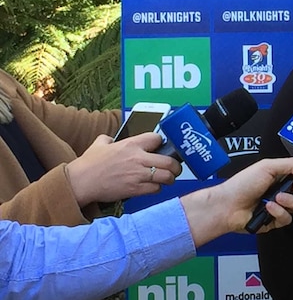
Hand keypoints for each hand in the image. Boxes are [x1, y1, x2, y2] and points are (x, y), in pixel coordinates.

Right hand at [66, 133, 182, 206]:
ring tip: (167, 179)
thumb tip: (110, 138)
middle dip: (175, 166)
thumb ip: (109, 138)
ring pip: (166, 176)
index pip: (158, 139)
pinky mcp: (135, 189)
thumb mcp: (100, 144)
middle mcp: (138, 158)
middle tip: (174, 169)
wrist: (80, 182)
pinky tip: (153, 187)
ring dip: (169, 178)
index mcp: (132, 144)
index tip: (161, 149)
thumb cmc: (89, 163)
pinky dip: (157, 188)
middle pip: (170, 161)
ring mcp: (138, 174)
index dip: (162, 144)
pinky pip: (156, 189)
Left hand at [181, 157, 292, 245]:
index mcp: (281, 175)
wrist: (227, 205)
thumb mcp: (267, 166)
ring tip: (276, 197)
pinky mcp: (274, 221)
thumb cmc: (242, 184)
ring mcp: (279, 206)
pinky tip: (269, 207)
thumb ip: (291, 165)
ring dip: (290, 201)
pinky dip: (279, 213)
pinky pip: (287, 219)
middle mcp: (283, 190)